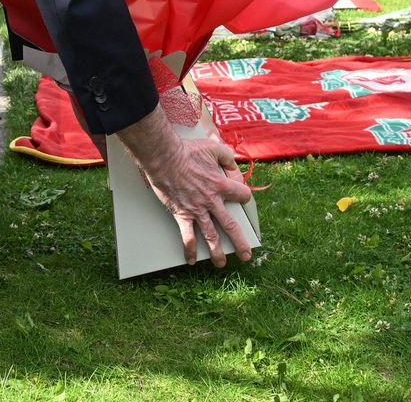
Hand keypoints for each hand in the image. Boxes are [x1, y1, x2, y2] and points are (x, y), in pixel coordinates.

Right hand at [115, 106, 252, 267]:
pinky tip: (191, 260)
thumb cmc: (187, 151)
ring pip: (211, 236)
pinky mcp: (182, 214)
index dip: (244, 196)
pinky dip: (190, 250)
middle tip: (246, 255)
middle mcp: (211, 201)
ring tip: (222, 263)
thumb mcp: (213, 147)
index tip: (241, 197)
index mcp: (221, 184)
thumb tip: (235, 169)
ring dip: (217, 252)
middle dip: (240, 243)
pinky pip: (187, 236)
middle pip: (231, 226)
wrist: (164, 157)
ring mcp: (197, 210)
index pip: (242, 195)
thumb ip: (228, 157)